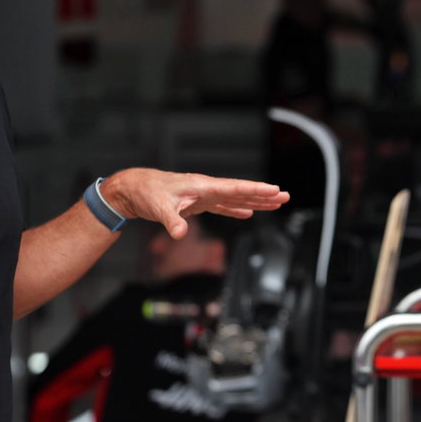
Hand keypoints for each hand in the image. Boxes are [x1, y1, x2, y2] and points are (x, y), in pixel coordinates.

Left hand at [103, 169, 288, 237]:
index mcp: (202, 186)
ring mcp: (203, 195)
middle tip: (285, 196)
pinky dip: (236, 210)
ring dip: (255, 201)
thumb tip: (179, 234)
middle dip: (263, 195)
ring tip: (275, 203)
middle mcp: (206, 189)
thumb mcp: (158, 207)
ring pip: (235, 199)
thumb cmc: (147, 193)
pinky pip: (223, 206)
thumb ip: (171, 221)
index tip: (274, 190)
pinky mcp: (198, 203)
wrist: (135, 189)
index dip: (255, 190)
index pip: (234, 188)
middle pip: (241, 192)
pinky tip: (248, 213)